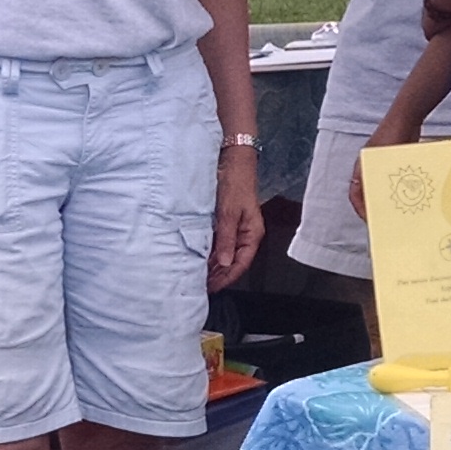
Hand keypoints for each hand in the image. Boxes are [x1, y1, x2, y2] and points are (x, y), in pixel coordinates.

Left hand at [210, 152, 262, 288]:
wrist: (233, 161)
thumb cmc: (235, 183)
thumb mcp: (229, 213)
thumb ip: (226, 238)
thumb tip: (223, 262)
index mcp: (252, 234)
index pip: (241, 264)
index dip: (227, 278)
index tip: (212, 288)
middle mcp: (246, 234)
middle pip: (233, 262)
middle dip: (219, 275)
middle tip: (201, 286)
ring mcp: (236, 229)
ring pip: (226, 254)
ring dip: (213, 265)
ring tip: (198, 275)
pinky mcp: (227, 222)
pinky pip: (220, 243)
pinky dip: (210, 252)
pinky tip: (200, 257)